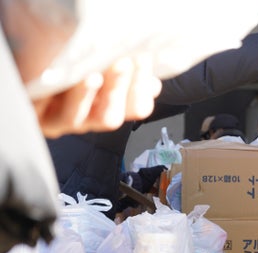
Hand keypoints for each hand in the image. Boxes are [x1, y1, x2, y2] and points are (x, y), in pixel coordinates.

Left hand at [32, 55, 161, 138]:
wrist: (38, 64)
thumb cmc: (73, 62)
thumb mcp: (105, 63)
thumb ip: (128, 70)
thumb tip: (152, 80)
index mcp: (113, 106)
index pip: (137, 108)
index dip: (143, 88)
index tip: (142, 58)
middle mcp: (90, 118)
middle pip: (110, 117)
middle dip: (119, 90)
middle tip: (122, 63)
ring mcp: (63, 121)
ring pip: (79, 118)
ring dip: (86, 97)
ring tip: (92, 76)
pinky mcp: (36, 117)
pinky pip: (43, 110)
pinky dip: (49, 96)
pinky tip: (59, 78)